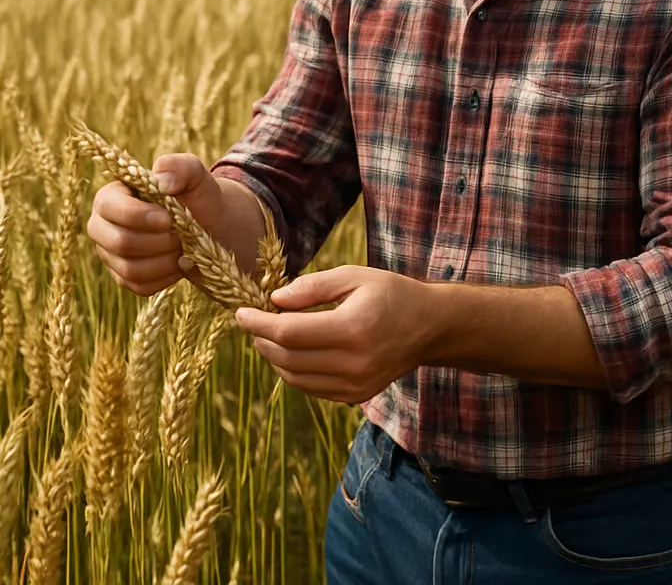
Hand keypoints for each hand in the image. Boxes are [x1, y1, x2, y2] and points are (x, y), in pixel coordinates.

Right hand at [86, 152, 226, 296]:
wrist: (211, 227)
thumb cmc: (198, 197)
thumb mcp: (196, 176)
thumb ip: (180, 167)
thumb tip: (160, 181)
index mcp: (112, 196)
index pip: (109, 207)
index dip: (138, 216)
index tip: (168, 219)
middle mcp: (103, 226)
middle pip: (119, 242)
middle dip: (157, 242)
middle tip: (182, 235)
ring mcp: (111, 255)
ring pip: (130, 269)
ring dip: (165, 261)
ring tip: (184, 247)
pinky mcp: (124, 278)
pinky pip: (140, 286)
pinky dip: (166, 277)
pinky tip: (181, 263)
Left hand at [235, 265, 435, 403]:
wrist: (429, 327)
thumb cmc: (391, 293)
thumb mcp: (353, 276)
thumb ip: (312, 287)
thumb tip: (274, 299)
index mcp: (353, 328)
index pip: (289, 332)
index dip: (258, 323)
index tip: (242, 311)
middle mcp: (354, 363)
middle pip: (287, 358)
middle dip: (262, 339)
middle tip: (254, 321)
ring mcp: (355, 385)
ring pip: (295, 378)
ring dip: (273, 357)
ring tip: (269, 335)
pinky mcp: (356, 396)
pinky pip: (311, 388)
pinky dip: (292, 371)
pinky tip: (291, 351)